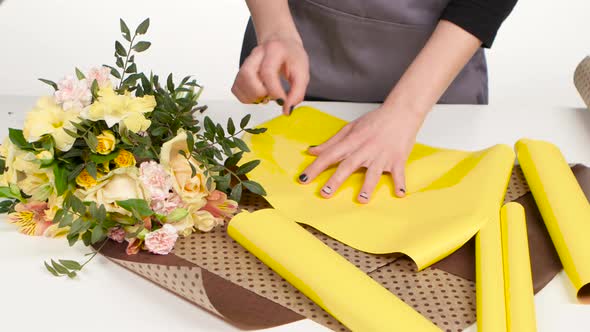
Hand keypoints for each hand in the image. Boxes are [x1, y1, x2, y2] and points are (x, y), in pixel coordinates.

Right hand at [231, 35, 309, 114]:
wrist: (282, 43)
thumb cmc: (292, 56)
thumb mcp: (303, 72)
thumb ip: (297, 92)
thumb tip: (288, 109)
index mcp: (274, 50)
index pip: (268, 71)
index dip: (274, 90)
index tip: (282, 101)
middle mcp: (256, 54)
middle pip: (247, 74)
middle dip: (259, 92)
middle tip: (271, 96)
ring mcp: (246, 62)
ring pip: (239, 82)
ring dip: (252, 96)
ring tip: (265, 96)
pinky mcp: (241, 72)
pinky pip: (236, 88)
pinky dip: (246, 97)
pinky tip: (258, 95)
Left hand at [298, 106, 426, 202]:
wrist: (401, 112)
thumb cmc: (375, 120)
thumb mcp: (350, 128)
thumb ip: (331, 142)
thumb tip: (312, 151)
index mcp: (352, 141)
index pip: (329, 155)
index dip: (315, 167)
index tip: (304, 179)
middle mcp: (365, 149)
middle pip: (347, 166)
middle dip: (335, 180)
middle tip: (325, 193)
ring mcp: (381, 155)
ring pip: (373, 173)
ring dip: (368, 187)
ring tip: (362, 200)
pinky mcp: (397, 159)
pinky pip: (398, 173)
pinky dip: (400, 183)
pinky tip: (400, 194)